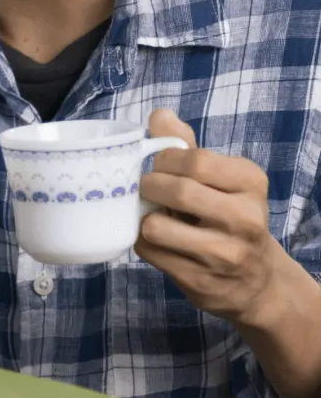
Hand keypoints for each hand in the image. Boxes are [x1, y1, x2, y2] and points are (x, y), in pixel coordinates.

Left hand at [135, 108, 284, 325]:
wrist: (254, 281)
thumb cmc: (226, 215)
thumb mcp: (217, 176)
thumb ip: (185, 144)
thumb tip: (159, 115)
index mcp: (250, 183)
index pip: (196, 159)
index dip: (165, 159)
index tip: (160, 165)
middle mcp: (245, 219)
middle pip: (177, 190)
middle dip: (149, 185)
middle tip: (148, 188)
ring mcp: (225, 254)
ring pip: (156, 225)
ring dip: (144, 216)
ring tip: (154, 214)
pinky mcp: (201, 282)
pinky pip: (150, 252)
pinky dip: (143, 241)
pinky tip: (158, 239)